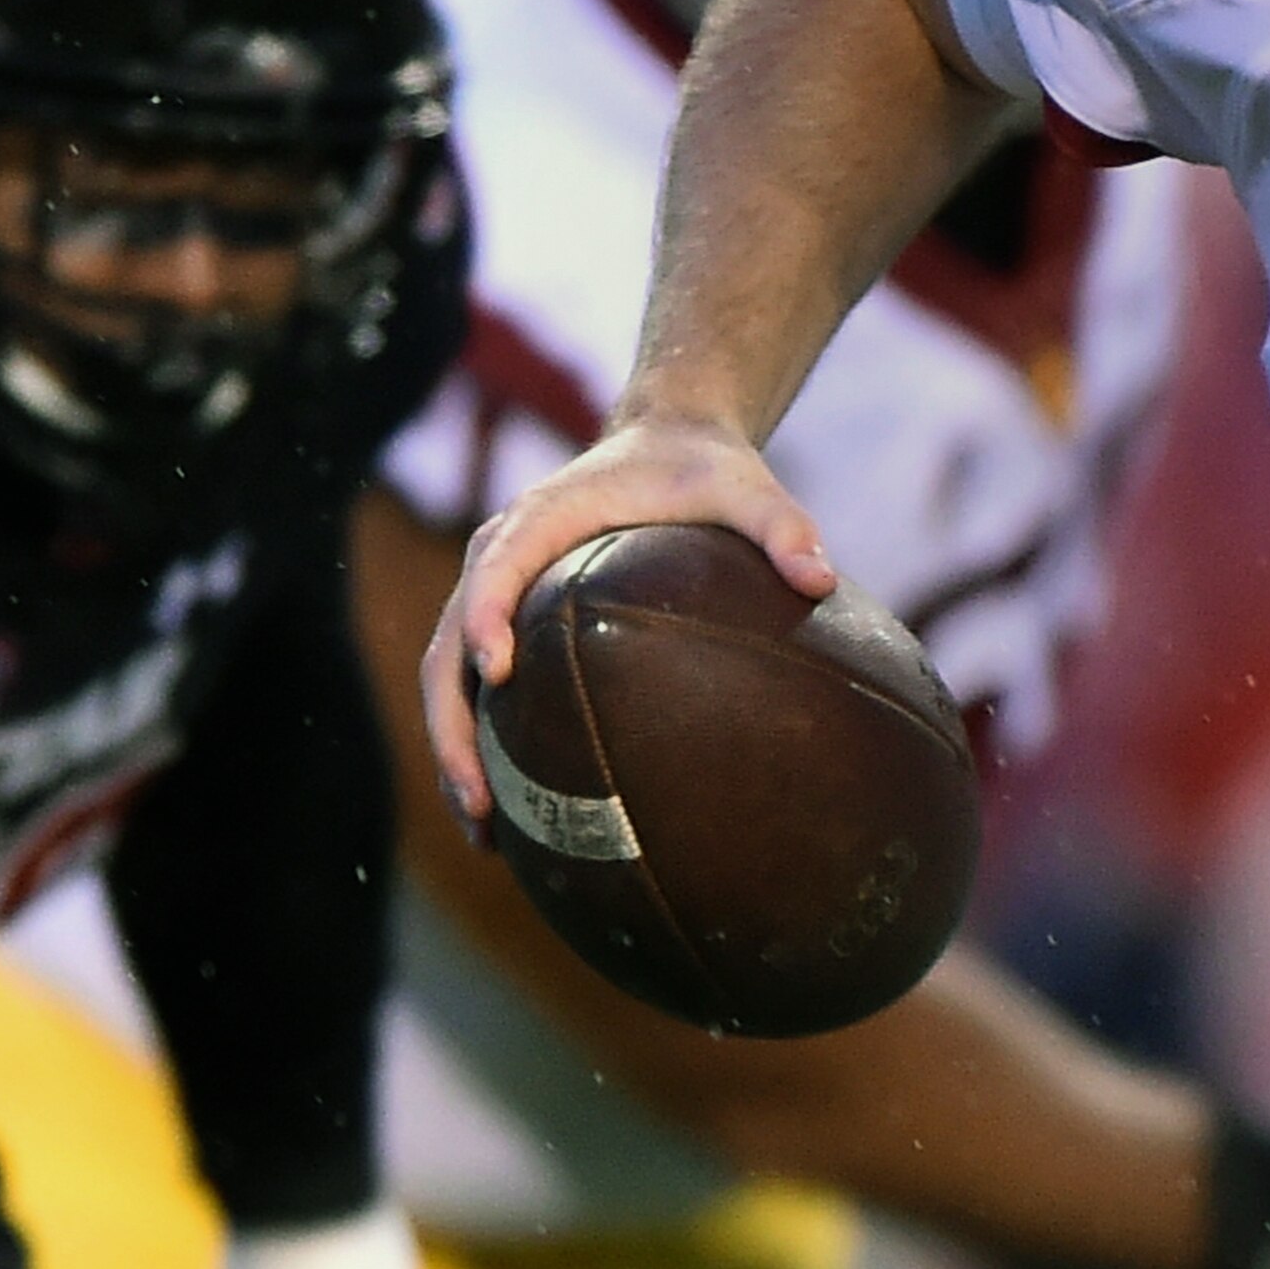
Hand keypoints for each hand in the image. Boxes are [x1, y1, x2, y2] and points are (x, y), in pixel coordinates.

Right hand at [421, 413, 833, 827]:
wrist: (667, 441)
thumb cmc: (701, 467)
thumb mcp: (747, 487)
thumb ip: (782, 526)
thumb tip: (820, 583)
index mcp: (542, 518)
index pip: (497, 567)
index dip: (485, 618)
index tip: (499, 672)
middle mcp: (502, 553)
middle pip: (449, 644)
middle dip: (451, 724)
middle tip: (478, 798)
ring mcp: (497, 589)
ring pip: (449, 675)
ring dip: (454, 750)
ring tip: (482, 828)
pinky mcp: (510, 618)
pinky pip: (475, 683)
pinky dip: (480, 742)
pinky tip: (510, 813)